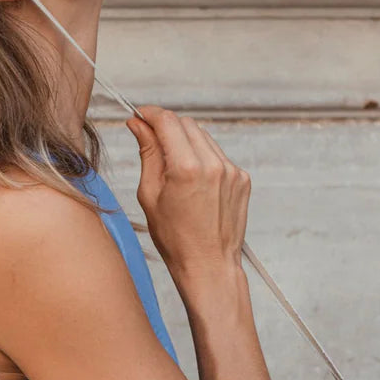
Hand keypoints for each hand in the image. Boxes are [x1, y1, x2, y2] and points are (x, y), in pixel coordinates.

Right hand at [125, 106, 248, 276]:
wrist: (209, 265)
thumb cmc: (175, 238)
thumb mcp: (150, 194)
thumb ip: (147, 153)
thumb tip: (138, 125)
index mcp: (187, 169)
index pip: (168, 121)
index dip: (150, 114)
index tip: (139, 115)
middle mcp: (213, 164)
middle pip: (186, 124)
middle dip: (166, 125)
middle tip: (150, 137)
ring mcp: (231, 171)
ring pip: (203, 137)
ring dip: (185, 141)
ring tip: (172, 165)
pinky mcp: (242, 178)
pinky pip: (218, 155)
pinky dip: (202, 157)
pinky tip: (193, 180)